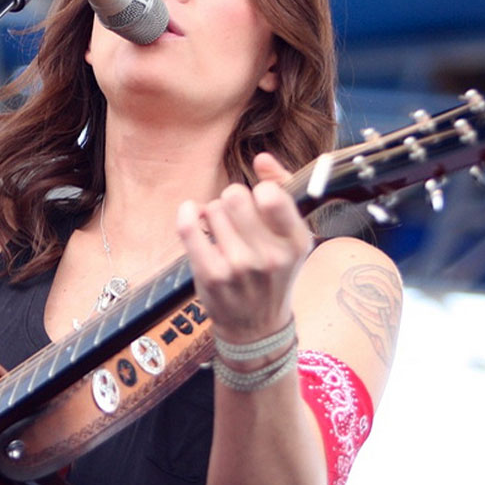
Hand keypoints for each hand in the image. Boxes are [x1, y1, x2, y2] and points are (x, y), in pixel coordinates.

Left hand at [176, 153, 311, 343]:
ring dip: (213, 214)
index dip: (261, 190)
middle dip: (232, 199)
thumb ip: (282, 190)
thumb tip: (262, 157)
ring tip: (222, 232)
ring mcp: (239, 267)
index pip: (273, 195)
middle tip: (236, 218)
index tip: (259, 200)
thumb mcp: (290, 238)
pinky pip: (190, 227)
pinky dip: (187, 214)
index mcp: (297, 242)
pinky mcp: (211, 275)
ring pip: (213, 208)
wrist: (256, 327)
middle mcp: (271, 256)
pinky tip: (191, 213)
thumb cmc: (272, 275)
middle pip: (236, 195)